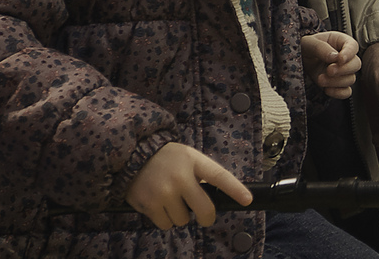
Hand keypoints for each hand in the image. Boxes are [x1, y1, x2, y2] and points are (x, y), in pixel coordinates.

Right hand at [126, 142, 250, 229]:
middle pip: (204, 209)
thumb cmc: (166, 159)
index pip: (219, 176)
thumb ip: (202, 174)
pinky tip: (158, 204)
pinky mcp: (148, 204)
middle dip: (206, 217)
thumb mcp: (188, 157)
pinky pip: (165, 224)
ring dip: (179, 216)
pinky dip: (164, 219)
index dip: (235, 189)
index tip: (247, 200)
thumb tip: (217, 198)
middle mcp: (180, 177)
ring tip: (170, 201)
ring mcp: (163, 192)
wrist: (131, 154)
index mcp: (194, 161)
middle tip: (203, 216)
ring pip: (183, 220)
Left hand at [302, 31, 361, 99]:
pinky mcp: (337, 85)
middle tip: (329, 70)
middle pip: (356, 64)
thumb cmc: (304, 48)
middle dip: (343, 69)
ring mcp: (342, 72)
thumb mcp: (308, 43)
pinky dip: (338, 93)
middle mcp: (344, 57)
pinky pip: (346, 92)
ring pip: (351, 79)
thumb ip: (320, 48)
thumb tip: (334, 57)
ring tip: (320, 79)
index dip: (349, 53)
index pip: (353, 46)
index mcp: (340, 42)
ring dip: (336, 82)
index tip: (340, 59)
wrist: (298, 62)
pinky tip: (326, 89)